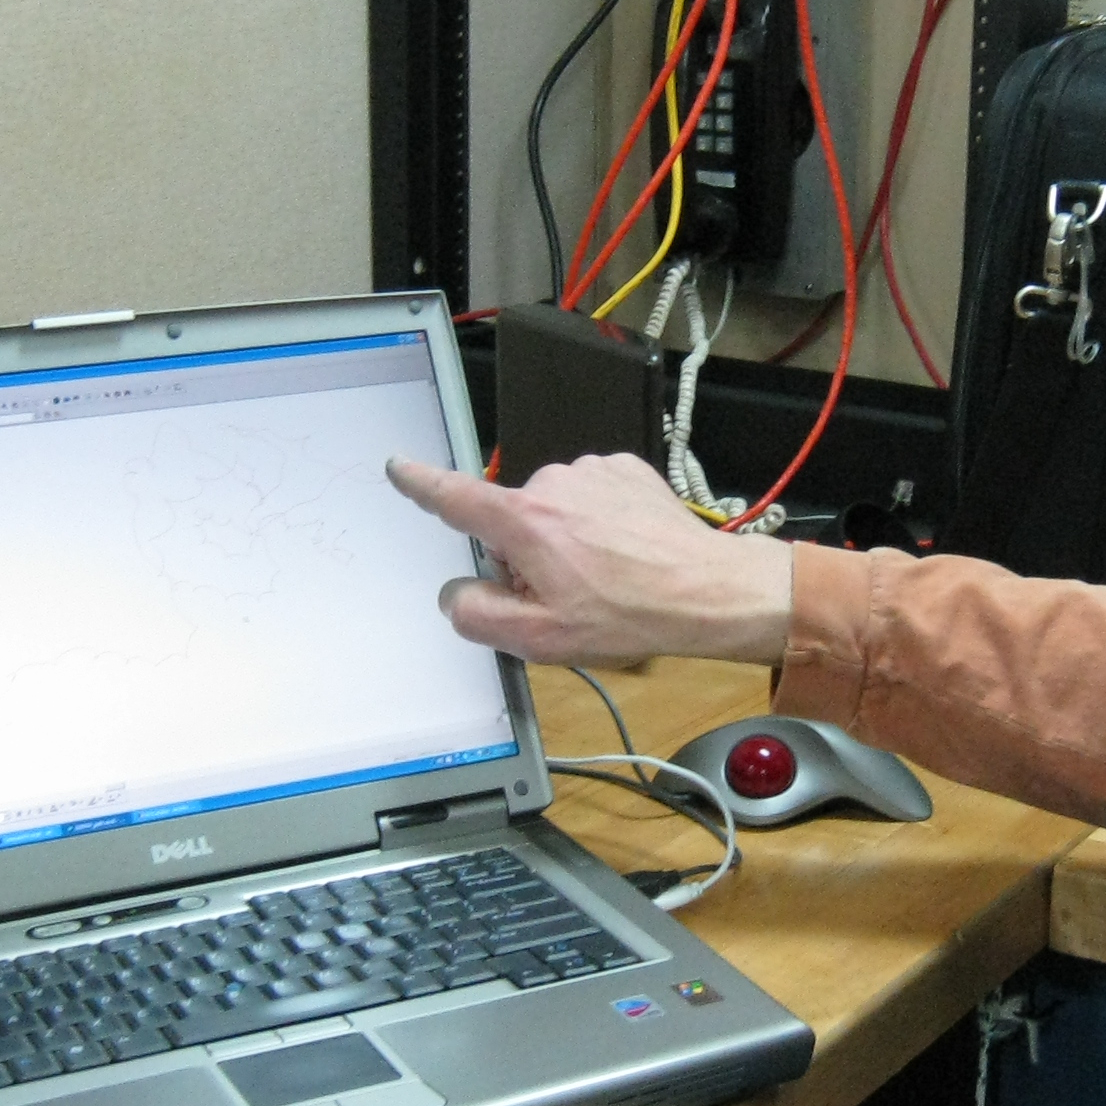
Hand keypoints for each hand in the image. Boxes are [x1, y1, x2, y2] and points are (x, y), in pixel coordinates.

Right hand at [386, 450, 795, 666]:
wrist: (707, 590)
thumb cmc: (630, 615)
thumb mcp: (541, 638)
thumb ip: (479, 617)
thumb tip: (457, 596)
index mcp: (525, 522)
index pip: (455, 497)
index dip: (420, 484)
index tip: (398, 467)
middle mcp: (553, 484)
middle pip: (512, 521)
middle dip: (525, 557)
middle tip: (566, 594)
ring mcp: (592, 472)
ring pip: (553, 509)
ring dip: (565, 540)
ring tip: (605, 576)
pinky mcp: (624, 469)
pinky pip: (590, 496)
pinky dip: (597, 522)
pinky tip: (623, 552)